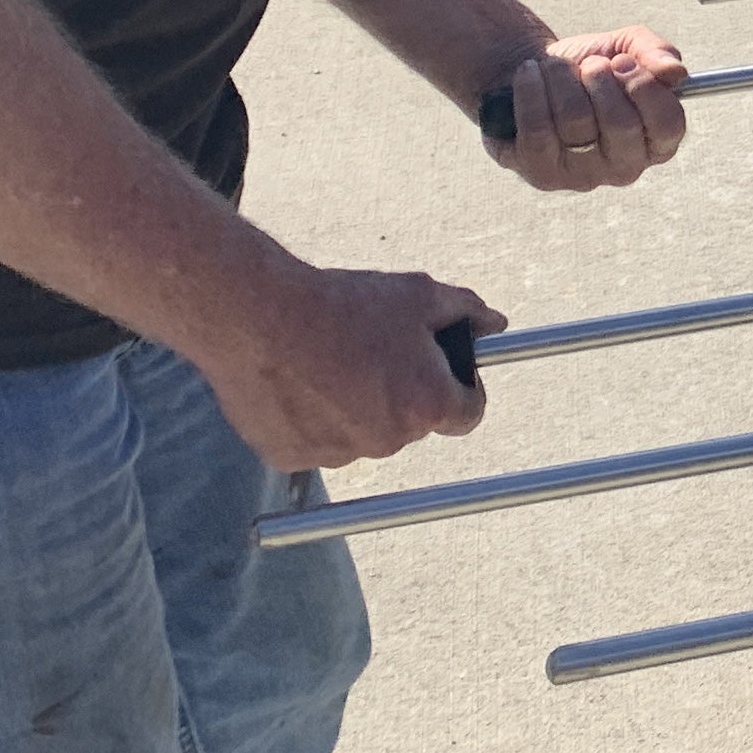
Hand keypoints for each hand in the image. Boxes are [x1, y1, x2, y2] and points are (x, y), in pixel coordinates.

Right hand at [197, 260, 502, 472]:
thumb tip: (495, 322)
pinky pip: (314, 441)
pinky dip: (311, 419)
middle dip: (401, 392)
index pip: (468, 414)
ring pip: (360, 433)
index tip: (446, 373)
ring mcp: (338, 455)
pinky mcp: (291, 458)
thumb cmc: (342, 304)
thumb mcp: (418, 294)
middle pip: (410, 422)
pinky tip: (298, 382)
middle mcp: (388, 440)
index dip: (461, 389)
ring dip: (354, 407)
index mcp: (428, 406)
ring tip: (329, 361)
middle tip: (374, 353)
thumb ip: (466, 310)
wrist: (257, 317)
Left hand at [485, 25, 688, 192]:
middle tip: (588, 64)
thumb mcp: (626, 48)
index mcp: (656, 142)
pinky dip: (531, 89)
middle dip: (599, 79)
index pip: (669, 125)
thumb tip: (676, 72)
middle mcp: (626, 168)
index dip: (644, 87)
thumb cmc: (587, 66)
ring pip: (575, 120)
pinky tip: (530, 73)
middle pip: (621, 124)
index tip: (621, 61)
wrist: (532, 72)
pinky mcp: (543, 175)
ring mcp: (583, 176)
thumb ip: (656, 53)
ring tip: (555, 66)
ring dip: (562, 77)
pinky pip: (537, 129)